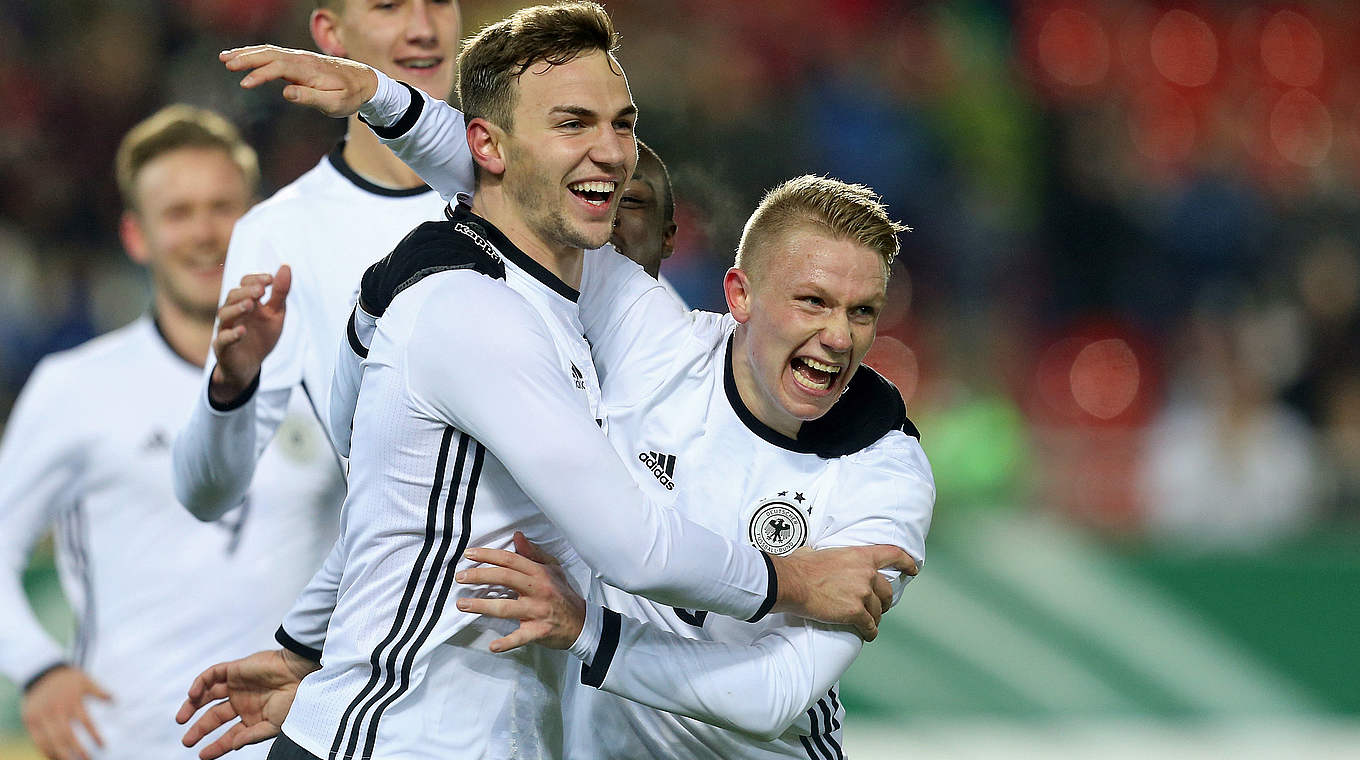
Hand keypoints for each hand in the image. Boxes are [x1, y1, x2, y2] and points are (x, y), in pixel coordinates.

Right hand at [21, 665, 110, 759]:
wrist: (40, 670)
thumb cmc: (66, 677)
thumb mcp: (85, 680)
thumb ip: (99, 691)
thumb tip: (115, 700)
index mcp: (72, 701)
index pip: (86, 722)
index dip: (95, 736)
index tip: (103, 747)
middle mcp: (56, 710)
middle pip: (67, 736)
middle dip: (78, 750)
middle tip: (88, 759)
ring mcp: (41, 716)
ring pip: (51, 740)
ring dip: (61, 754)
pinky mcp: (30, 720)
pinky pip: (37, 739)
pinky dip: (45, 750)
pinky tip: (54, 758)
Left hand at [176, 648, 317, 759]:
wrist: (300, 674)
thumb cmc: (293, 700)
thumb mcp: (272, 725)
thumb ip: (251, 736)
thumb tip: (233, 745)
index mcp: (252, 716)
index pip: (228, 734)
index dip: (216, 746)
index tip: (203, 756)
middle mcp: (241, 701)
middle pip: (213, 716)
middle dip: (199, 729)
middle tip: (187, 741)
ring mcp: (236, 685)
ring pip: (207, 695)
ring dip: (192, 706)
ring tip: (181, 719)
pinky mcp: (234, 669)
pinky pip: (211, 675)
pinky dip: (200, 683)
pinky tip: (194, 695)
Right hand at [210, 266, 290, 404]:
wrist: (250, 365)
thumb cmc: (261, 336)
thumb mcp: (275, 314)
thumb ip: (280, 293)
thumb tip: (286, 267)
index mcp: (245, 302)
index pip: (244, 284)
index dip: (255, 279)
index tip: (270, 279)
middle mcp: (233, 313)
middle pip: (232, 296)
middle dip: (246, 291)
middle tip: (261, 290)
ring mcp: (226, 329)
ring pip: (225, 315)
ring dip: (237, 308)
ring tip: (251, 304)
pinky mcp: (223, 348)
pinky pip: (223, 340)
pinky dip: (231, 335)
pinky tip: (242, 331)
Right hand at [220, 45, 377, 117]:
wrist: (364, 80)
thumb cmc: (350, 96)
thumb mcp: (335, 103)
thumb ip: (311, 98)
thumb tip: (286, 92)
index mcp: (309, 70)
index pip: (279, 68)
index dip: (260, 74)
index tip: (244, 84)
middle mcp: (302, 59)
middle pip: (270, 54)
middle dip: (246, 57)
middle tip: (225, 62)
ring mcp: (299, 57)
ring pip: (269, 51)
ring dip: (247, 53)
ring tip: (225, 58)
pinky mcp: (298, 60)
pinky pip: (273, 53)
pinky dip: (256, 53)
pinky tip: (243, 57)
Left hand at [454, 532, 585, 652]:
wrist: (582, 622)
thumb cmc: (563, 594)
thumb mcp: (553, 568)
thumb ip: (533, 553)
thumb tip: (517, 536)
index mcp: (539, 573)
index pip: (510, 560)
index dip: (488, 555)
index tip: (469, 554)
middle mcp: (538, 589)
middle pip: (505, 578)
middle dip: (480, 576)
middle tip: (460, 577)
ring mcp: (537, 611)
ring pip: (506, 607)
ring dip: (482, 606)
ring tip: (462, 604)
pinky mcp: (538, 631)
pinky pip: (520, 637)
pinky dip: (507, 643)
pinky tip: (493, 645)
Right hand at [770, 544, 917, 640]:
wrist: (793, 583)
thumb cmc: (801, 566)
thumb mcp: (820, 551)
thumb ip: (830, 555)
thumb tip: (815, 554)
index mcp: (860, 556)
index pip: (893, 555)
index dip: (906, 562)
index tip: (913, 568)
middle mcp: (866, 574)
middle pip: (886, 591)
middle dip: (885, 601)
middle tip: (880, 606)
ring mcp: (862, 594)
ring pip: (878, 610)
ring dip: (875, 618)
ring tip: (869, 623)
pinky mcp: (855, 612)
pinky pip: (869, 625)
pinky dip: (870, 632)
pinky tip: (868, 635)